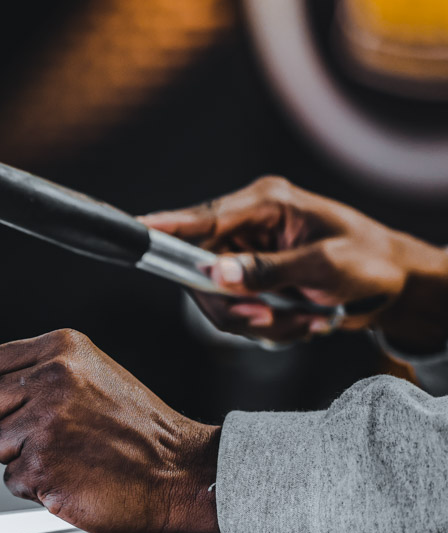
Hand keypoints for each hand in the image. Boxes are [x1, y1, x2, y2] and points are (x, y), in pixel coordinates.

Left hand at [0, 329, 219, 532]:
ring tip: (62, 460)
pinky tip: (69, 478)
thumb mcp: (90, 378)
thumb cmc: (137, 431)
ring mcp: (47, 421)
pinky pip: (14, 479)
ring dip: (15, 462)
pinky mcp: (45, 464)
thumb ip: (36, 377)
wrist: (182, 470)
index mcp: (61, 349)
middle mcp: (51, 378)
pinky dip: (33, 486)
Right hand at [140, 177, 447, 351]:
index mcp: (265, 203)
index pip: (203, 218)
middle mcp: (246, 226)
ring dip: (261, 323)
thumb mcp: (325, 266)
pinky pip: (236, 316)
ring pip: (218, 302)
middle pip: (201, 272)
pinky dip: (268, 329)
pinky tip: (304, 322)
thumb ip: (268, 270)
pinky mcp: (251, 282)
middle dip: (236, 306)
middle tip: (270, 320)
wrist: (398, 286)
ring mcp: (246, 255)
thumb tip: (216, 273)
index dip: (167, 227)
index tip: (136, 230)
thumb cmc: (372, 261)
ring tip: (306, 321)